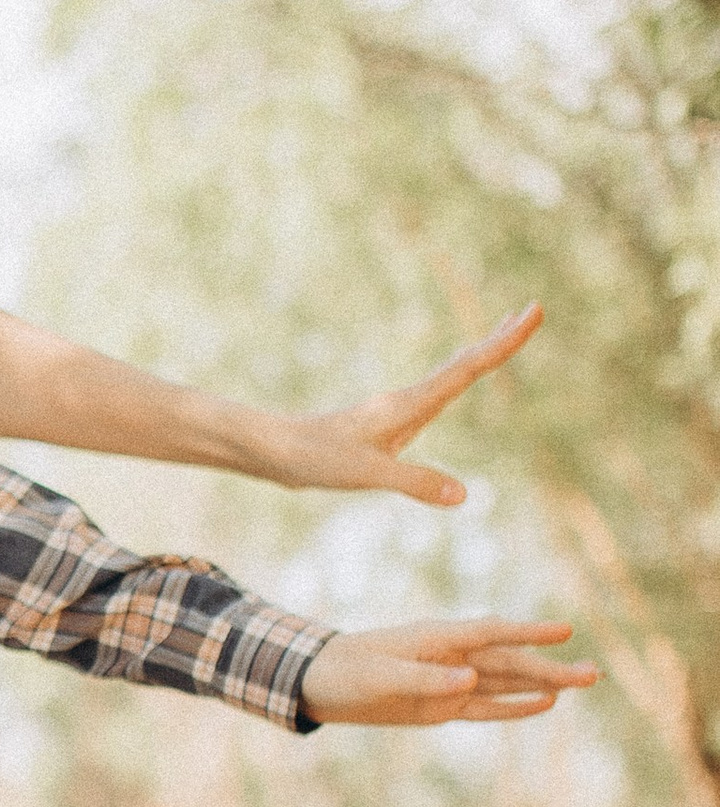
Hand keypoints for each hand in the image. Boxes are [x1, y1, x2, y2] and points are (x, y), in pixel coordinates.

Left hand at [267, 304, 539, 504]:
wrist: (273, 451)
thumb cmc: (315, 459)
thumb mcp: (367, 474)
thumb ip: (414, 482)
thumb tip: (462, 495)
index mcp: (408, 405)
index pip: (467, 369)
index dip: (502, 343)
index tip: (533, 311)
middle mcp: (405, 401)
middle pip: (462, 364)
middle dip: (498, 340)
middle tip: (532, 311)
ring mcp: (393, 411)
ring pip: (446, 377)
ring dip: (477, 356)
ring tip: (501, 338)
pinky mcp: (380, 425)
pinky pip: (429, 395)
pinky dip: (452, 381)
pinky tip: (447, 389)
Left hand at [300, 618, 595, 725]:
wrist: (319, 684)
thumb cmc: (346, 670)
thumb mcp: (380, 676)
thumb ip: (425, 679)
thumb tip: (471, 680)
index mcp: (437, 639)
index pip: (492, 633)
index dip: (528, 632)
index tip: (564, 631)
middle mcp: (452, 657)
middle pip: (509, 662)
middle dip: (550, 668)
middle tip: (593, 674)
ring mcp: (450, 681)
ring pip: (505, 683)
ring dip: (542, 684)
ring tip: (583, 683)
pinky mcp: (442, 705)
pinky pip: (485, 706)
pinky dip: (514, 706)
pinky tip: (545, 704)